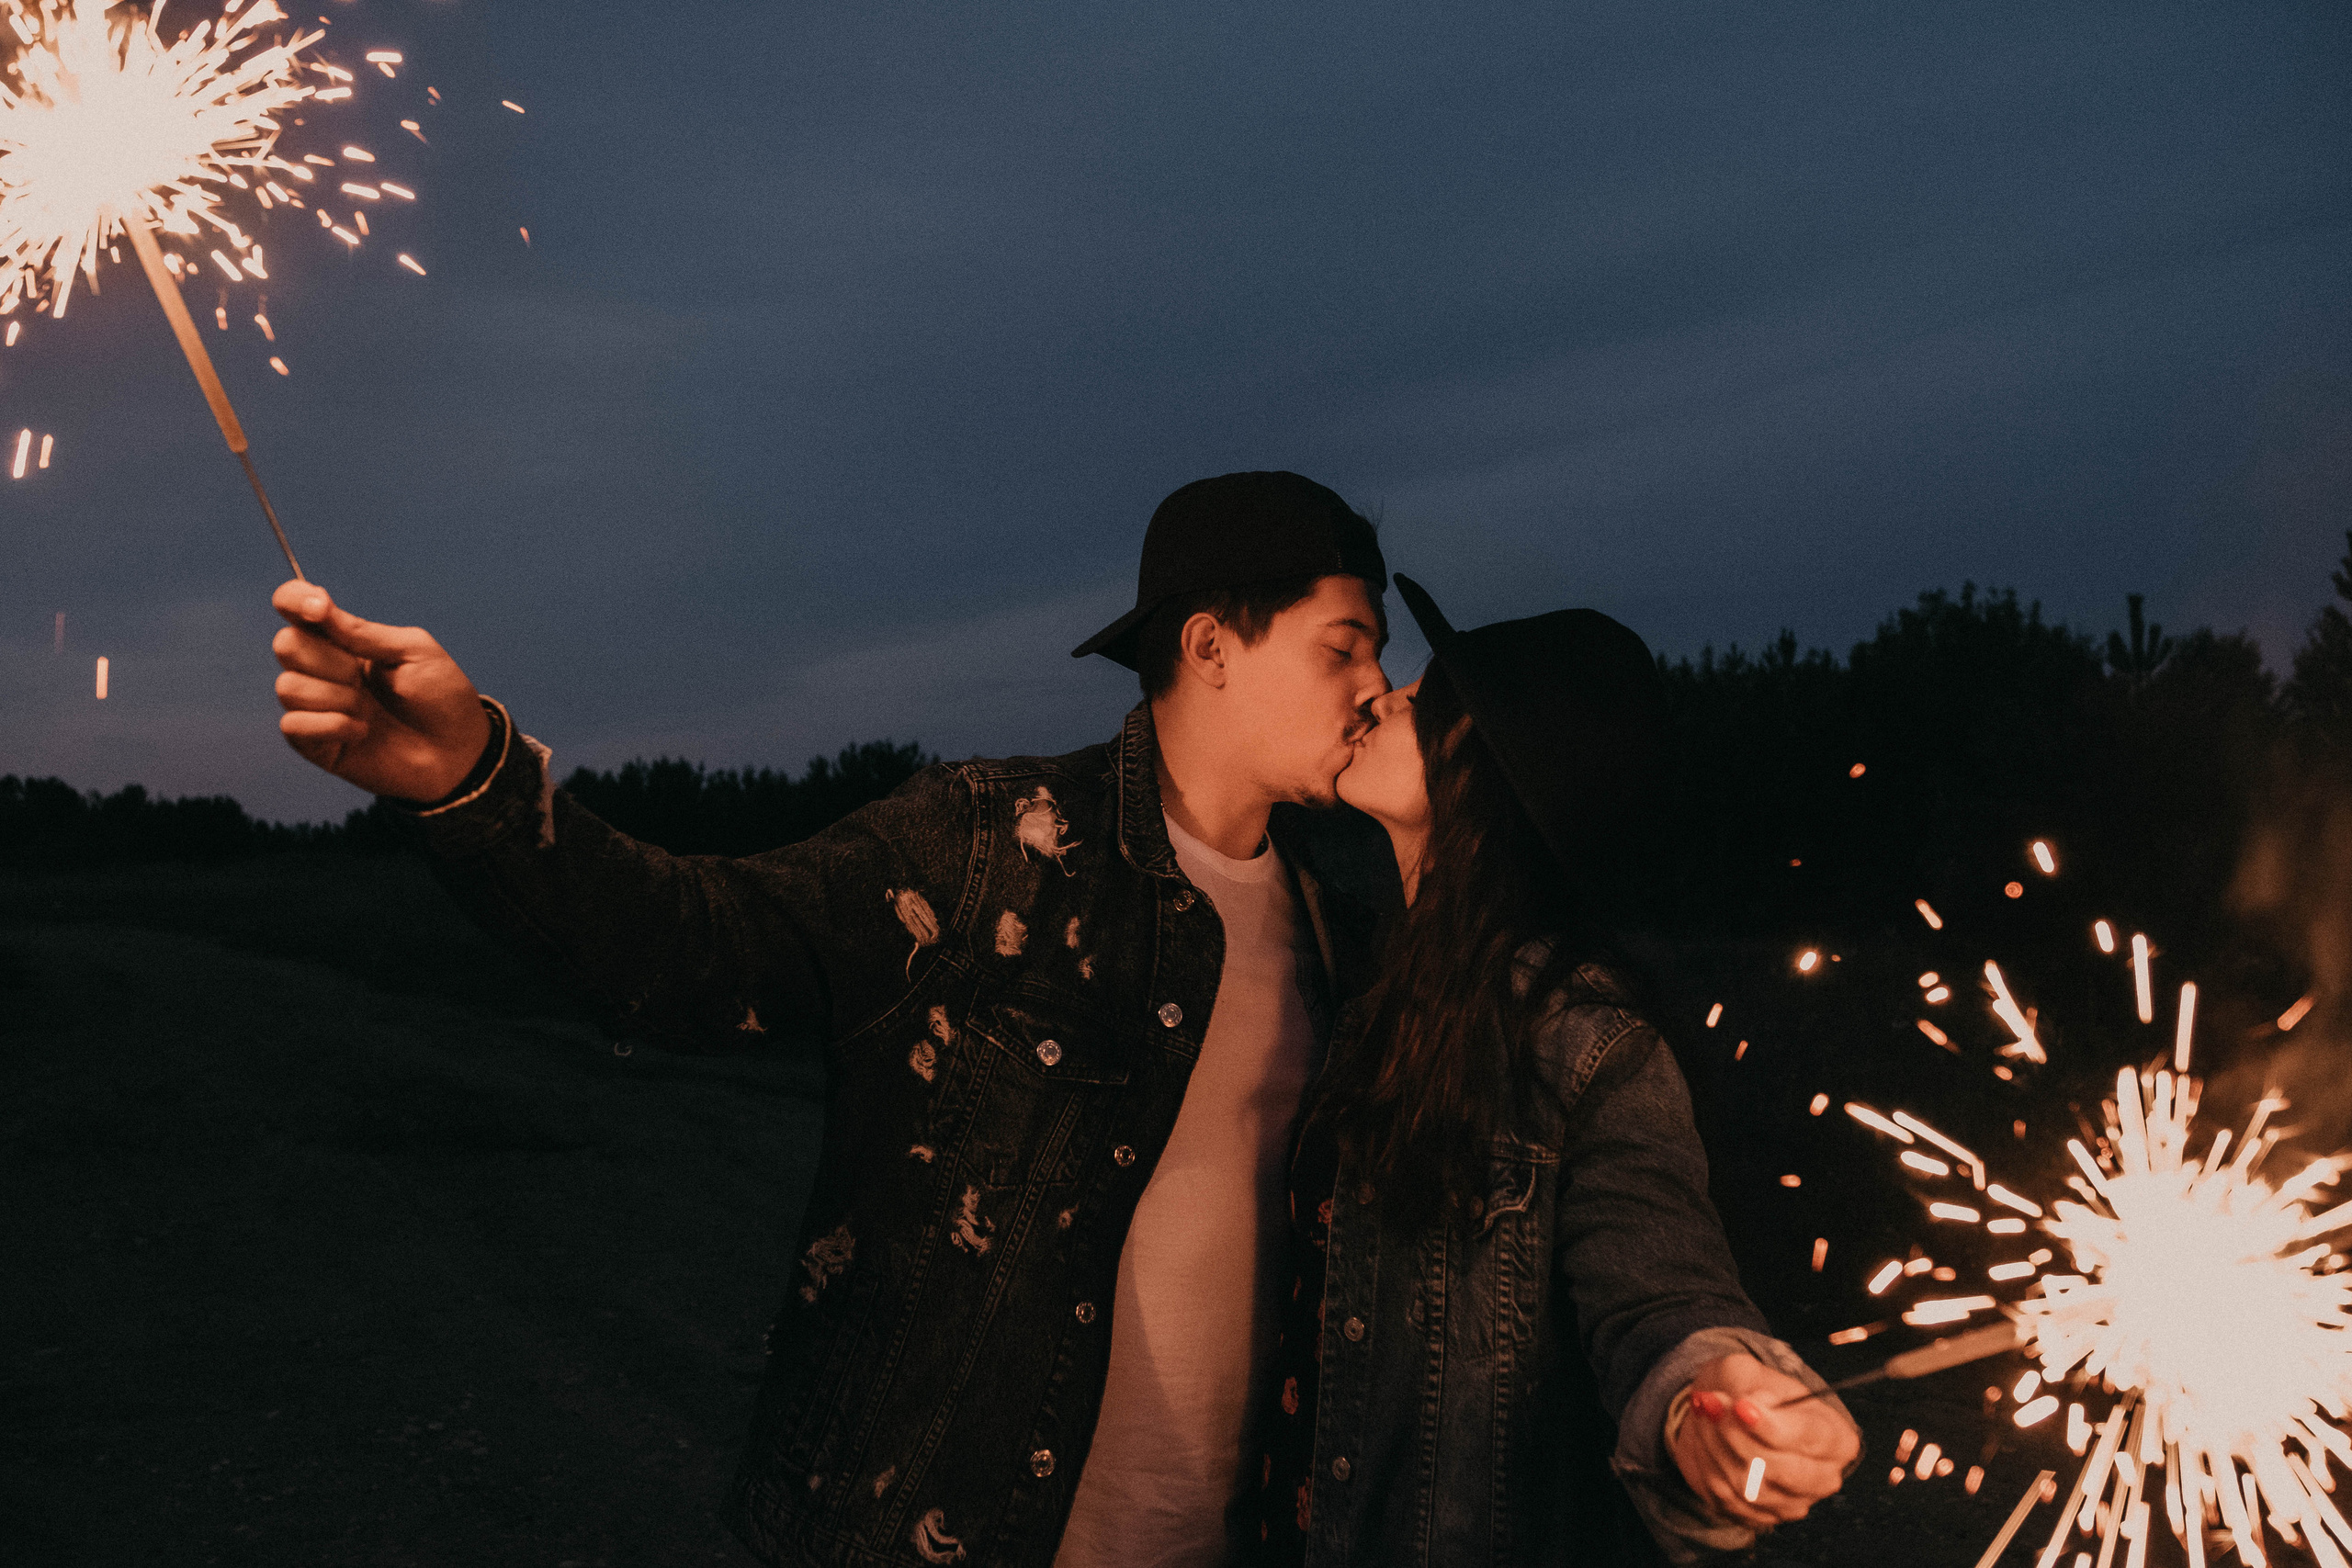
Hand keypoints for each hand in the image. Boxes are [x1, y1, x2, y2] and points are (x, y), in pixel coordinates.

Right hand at [270, 579, 491, 801]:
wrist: (460, 752)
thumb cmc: (442, 697)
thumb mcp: (412, 651)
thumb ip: (362, 631)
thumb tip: (317, 603)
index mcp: (344, 640)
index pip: (295, 606)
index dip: (294, 600)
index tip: (320, 608)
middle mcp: (324, 669)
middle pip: (287, 645)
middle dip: (329, 660)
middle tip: (364, 678)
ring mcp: (318, 706)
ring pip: (288, 687)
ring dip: (336, 697)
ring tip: (370, 712)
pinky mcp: (316, 743)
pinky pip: (292, 725)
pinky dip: (330, 726)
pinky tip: (362, 732)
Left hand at [1669, 1353, 1858, 1528]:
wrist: (1724, 1419)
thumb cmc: (1746, 1391)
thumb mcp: (1748, 1372)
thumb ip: (1749, 1384)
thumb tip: (1749, 1406)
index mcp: (1836, 1438)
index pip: (1808, 1437)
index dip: (1771, 1424)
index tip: (1739, 1405)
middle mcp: (1823, 1477)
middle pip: (1779, 1468)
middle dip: (1737, 1435)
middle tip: (1710, 1404)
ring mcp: (1794, 1503)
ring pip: (1748, 1485)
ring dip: (1715, 1445)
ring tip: (1705, 1415)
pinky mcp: (1762, 1517)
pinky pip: (1726, 1499)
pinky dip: (1708, 1465)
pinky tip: (1705, 1440)